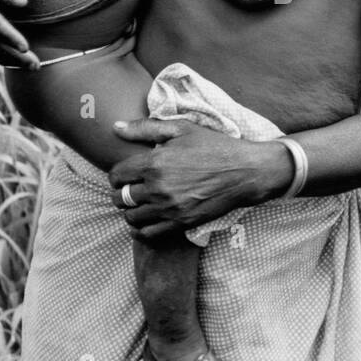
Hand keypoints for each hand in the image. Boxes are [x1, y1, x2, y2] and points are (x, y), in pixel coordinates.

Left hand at [107, 119, 292, 238]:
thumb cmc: (213, 146)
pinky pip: (147, 234)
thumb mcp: (181, 128)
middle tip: (130, 188)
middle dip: (121, 193)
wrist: (244, 171)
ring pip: (131, 217)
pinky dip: (139, 229)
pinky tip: (145, 220)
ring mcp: (169, 208)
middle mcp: (158, 188)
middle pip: (120, 198)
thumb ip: (145, 128)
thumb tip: (116, 127)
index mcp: (155, 163)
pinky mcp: (181, 223)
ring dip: (130, 210)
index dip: (117, 175)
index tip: (125, 174)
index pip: (116, 175)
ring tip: (138, 203)